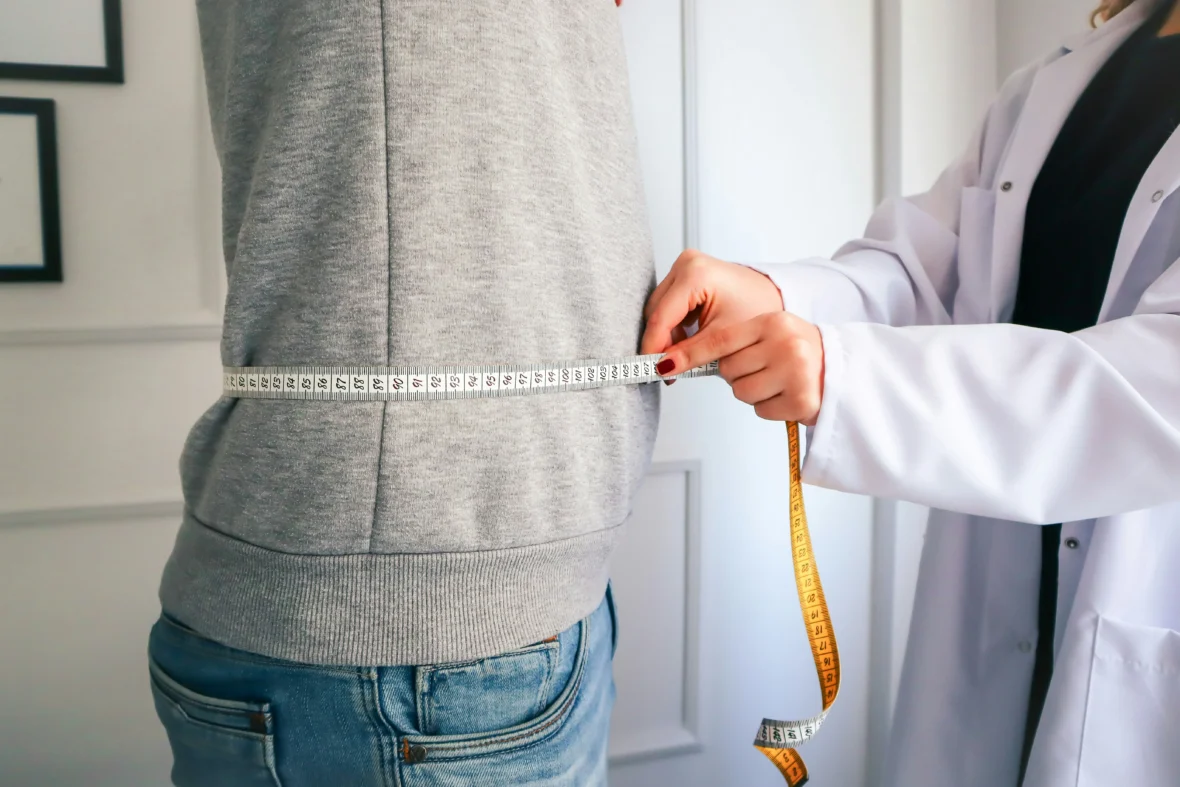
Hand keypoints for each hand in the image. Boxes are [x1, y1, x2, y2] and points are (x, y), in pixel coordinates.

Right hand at [641, 250, 784, 357]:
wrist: (774, 296)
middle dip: (661, 343)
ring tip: (681, 360)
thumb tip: (662, 369)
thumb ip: (689, 354)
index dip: (653, 347)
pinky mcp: (686, 275)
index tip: (650, 371)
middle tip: (668, 371)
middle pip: (657, 312)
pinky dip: (674, 327)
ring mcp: (685, 266)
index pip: (661, 317)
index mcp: (695, 274)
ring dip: (667, 337)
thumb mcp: (723, 337)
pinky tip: (685, 344)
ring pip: (660, 310)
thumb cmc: (758, 310)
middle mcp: (686, 263)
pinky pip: (668, 306)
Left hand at [655, 311, 825, 425]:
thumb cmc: (796, 353)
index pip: (719, 340)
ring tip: (776, 381)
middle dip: (736, 373)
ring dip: (752, 391)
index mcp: (772, 322)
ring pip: (741, 391)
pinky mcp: (802, 399)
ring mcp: (795, 371)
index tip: (662, 365)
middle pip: (728, 370)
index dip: (688, 354)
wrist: (842, 370)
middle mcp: (784, 343)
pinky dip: (769, 407)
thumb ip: (735, 341)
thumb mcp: (769, 334)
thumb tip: (680, 358)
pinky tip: (786, 395)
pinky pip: (761, 409)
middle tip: (762, 368)